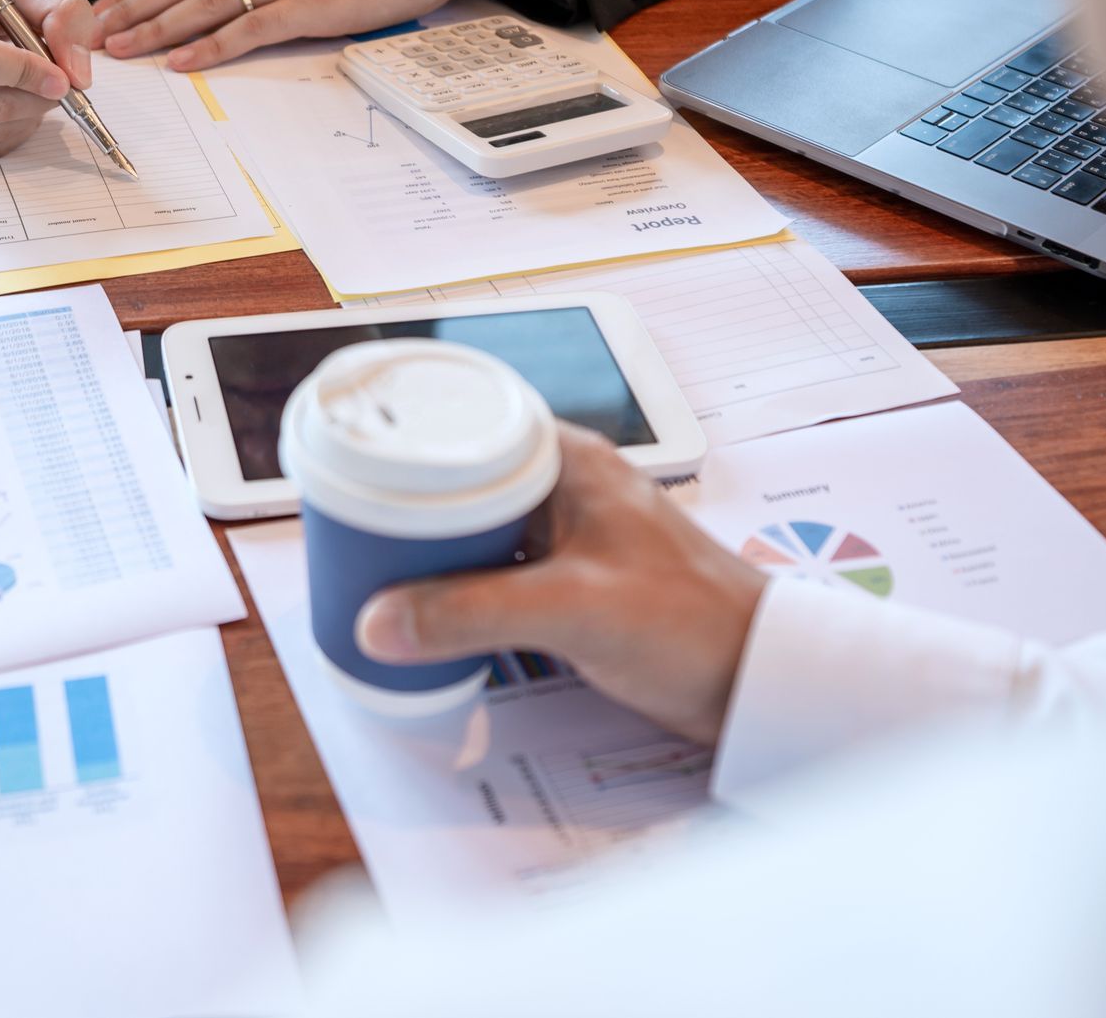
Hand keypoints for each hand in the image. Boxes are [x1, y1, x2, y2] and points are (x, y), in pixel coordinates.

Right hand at [356, 425, 766, 744]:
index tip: (347, 469)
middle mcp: (562, 486)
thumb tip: (382, 620)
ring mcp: (565, 533)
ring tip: (370, 572)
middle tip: (347, 534)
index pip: (464, 425)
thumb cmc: (698, 625)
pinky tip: (426, 609)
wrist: (758, 681)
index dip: (401, 443)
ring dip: (425, 550)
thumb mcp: (574, 611)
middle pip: (455, 479)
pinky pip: (489, 566)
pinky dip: (454, 583)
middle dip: (399, 506)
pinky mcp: (568, 578)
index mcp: (568, 462)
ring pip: (470, 526)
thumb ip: (473, 614)